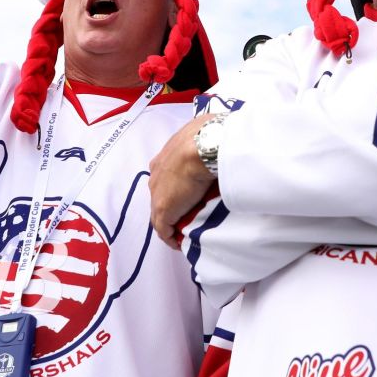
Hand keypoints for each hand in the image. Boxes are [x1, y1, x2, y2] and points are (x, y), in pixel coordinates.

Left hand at [149, 115, 214, 249]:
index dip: (175, 189)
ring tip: (183, 232)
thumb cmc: (208, 137)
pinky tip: (179, 243)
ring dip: (171, 223)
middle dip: (172, 205)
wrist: (204, 147)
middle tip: (187, 215)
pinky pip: (163, 229)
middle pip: (161, 195)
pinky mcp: (164, 210)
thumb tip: (220, 138)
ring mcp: (158, 192)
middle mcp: (156, 174)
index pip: (166, 178)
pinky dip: (170, 237)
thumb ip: (205, 142)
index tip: (187, 196)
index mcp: (164, 158)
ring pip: (160, 213)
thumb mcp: (204, 134)